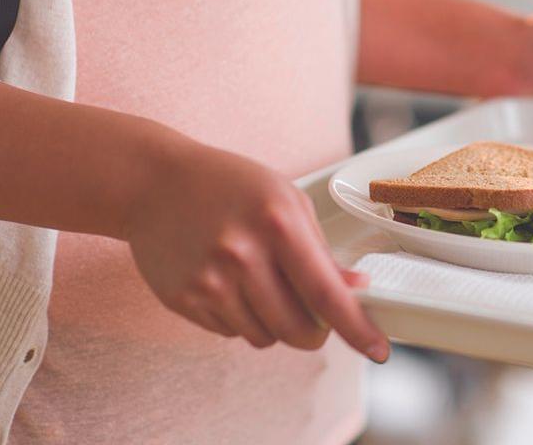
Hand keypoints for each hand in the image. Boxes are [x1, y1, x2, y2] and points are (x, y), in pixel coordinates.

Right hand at [125, 141, 388, 359]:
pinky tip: (228, 281)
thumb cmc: (230, 185)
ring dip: (274, 323)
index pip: (326, 292)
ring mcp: (209, 280)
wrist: (154, 182)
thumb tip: (355, 290)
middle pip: (297, 328)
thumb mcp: (285, 200)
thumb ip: (321, 250)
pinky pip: (231, 333)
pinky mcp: (184, 299)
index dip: (356, 327)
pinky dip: (241, 318)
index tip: (379, 350)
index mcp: (277, 223)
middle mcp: (242, 255)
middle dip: (315, 331)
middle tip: (313, 314)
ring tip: (259, 282)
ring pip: (264, 337)